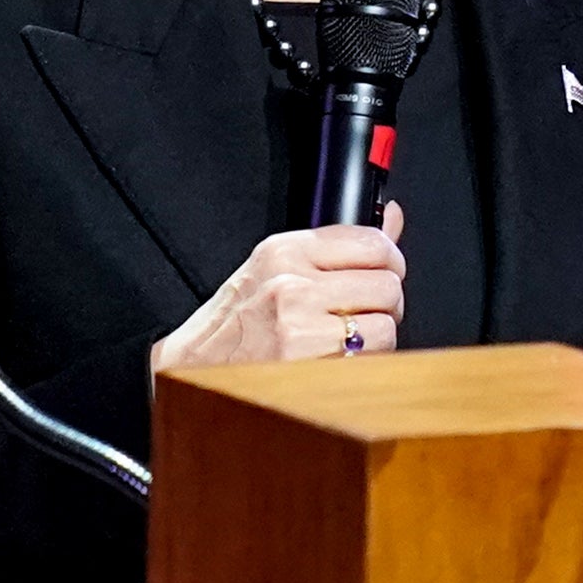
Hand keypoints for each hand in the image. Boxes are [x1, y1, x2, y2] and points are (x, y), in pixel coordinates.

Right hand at [151, 203, 409, 374]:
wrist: (191, 367)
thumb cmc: (233, 323)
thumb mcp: (277, 268)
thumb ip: (338, 246)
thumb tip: (391, 216)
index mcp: (283, 251)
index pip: (371, 242)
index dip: (390, 262)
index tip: (384, 274)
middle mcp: (291, 282)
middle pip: (386, 285)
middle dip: (384, 305)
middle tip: (361, 315)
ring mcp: (298, 324)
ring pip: (384, 325)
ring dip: (375, 339)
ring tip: (344, 341)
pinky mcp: (306, 362)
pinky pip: (370, 359)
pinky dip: (364, 364)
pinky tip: (336, 361)